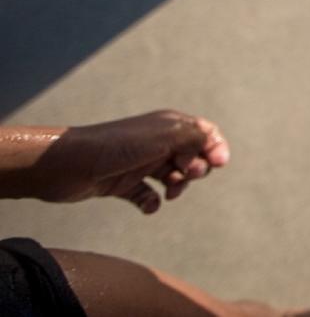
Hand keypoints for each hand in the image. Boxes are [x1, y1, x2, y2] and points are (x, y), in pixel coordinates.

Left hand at [35, 110, 229, 213]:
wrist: (67, 165)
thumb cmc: (116, 146)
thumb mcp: (166, 136)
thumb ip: (197, 139)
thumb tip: (214, 150)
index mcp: (169, 125)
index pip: (205, 132)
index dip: (216, 148)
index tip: (219, 164)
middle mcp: (157, 142)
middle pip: (192, 157)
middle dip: (196, 170)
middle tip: (183, 175)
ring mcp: (140, 163)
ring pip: (172, 177)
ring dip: (177, 187)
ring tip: (169, 193)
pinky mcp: (123, 183)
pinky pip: (147, 196)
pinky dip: (151, 203)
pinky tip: (148, 206)